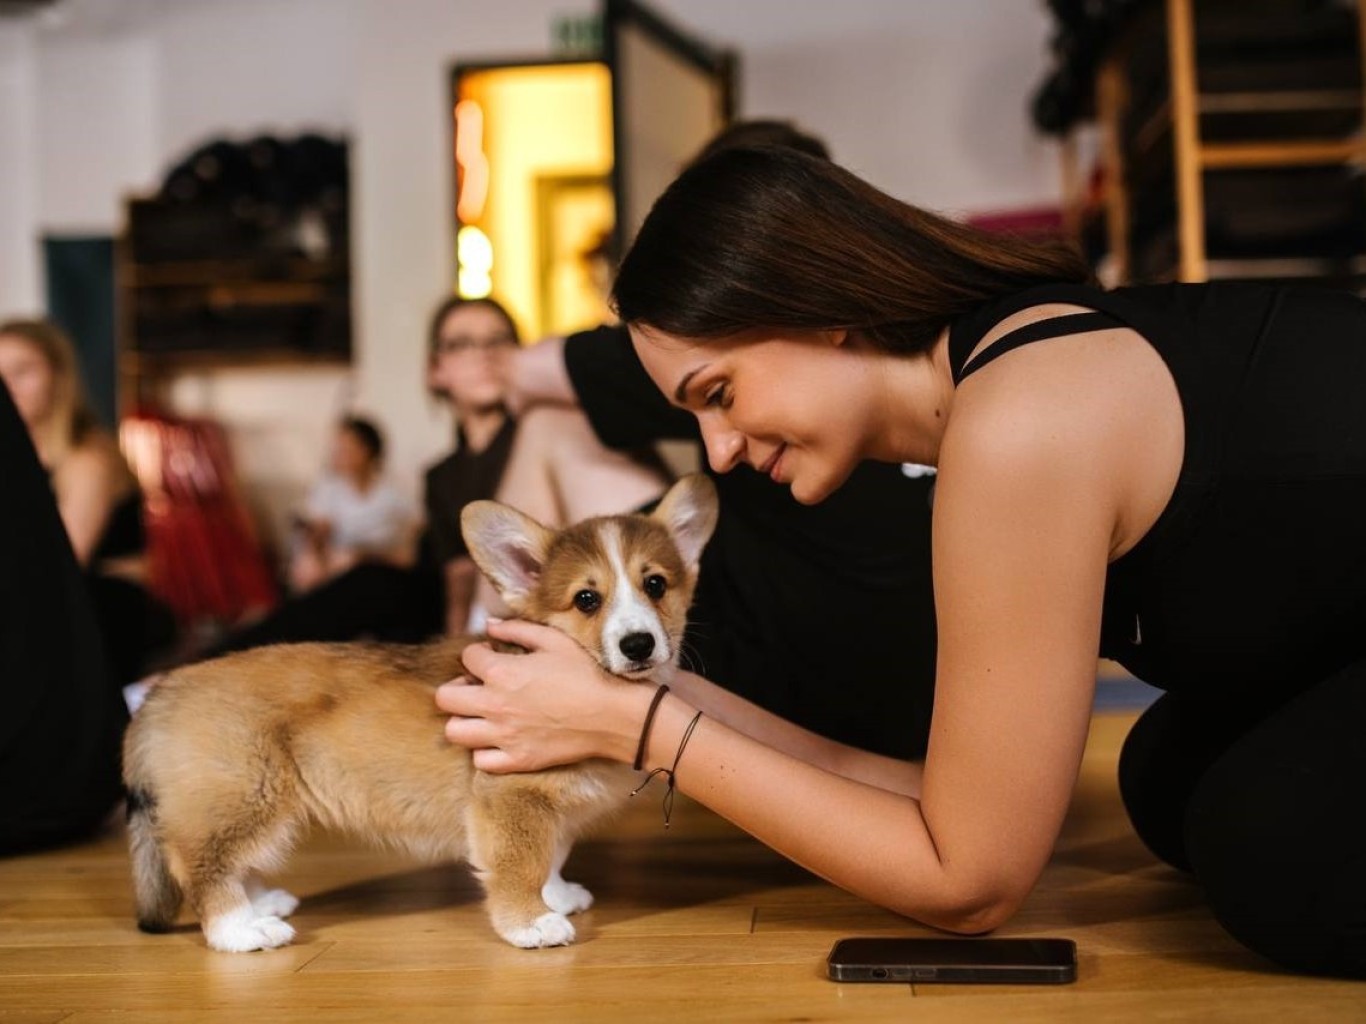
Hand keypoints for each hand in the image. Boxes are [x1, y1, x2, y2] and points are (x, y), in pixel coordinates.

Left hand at [436, 618, 641, 772]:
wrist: (612, 715)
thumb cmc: (586, 673)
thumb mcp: (554, 641)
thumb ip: (517, 629)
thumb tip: (490, 626)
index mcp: (502, 672)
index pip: (467, 657)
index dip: (479, 653)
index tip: (493, 656)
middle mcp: (494, 705)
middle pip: (446, 697)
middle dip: (457, 687)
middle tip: (478, 686)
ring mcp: (503, 736)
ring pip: (455, 731)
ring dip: (465, 719)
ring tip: (484, 713)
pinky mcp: (517, 760)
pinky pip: (480, 760)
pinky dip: (485, 749)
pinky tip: (500, 737)